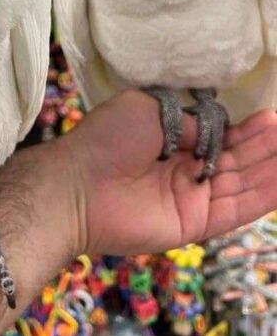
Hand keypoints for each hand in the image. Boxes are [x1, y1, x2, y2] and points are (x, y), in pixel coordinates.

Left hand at [71, 91, 276, 255]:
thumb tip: (217, 127)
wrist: (78, 184)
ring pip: (241, 183)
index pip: (217, 137)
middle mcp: (185, 170)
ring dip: (270, 168)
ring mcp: (192, 198)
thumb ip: (187, 121)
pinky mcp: (195, 225)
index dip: (244, 130)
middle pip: (235, 159)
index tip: (271, 117)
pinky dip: (263, 196)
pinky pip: (236, 210)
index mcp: (170, 142)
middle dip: (263, 146)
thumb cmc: (107, 140)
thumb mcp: (148, 111)